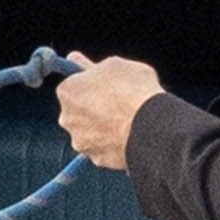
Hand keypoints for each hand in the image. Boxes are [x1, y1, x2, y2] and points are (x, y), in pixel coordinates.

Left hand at [54, 53, 164, 171]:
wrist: (152, 127)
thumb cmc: (135, 91)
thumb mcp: (117, 65)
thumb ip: (92, 66)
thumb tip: (76, 60)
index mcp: (67, 91)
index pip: (72, 85)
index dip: (89, 84)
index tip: (103, 85)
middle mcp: (67, 118)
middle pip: (78, 111)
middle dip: (92, 108)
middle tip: (118, 104)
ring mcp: (81, 141)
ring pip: (90, 133)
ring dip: (102, 128)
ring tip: (128, 123)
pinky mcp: (97, 159)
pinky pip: (103, 150)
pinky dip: (113, 145)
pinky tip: (129, 137)